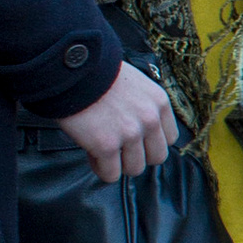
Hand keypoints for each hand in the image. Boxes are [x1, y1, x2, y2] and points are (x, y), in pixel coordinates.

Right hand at [49, 61, 173, 180]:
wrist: (72, 68)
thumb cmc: (96, 74)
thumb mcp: (134, 84)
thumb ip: (143, 106)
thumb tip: (142, 132)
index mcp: (159, 102)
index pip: (170, 138)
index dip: (150, 142)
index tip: (135, 139)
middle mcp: (150, 119)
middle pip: (157, 157)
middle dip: (137, 155)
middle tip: (118, 147)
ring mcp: (130, 133)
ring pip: (134, 169)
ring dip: (118, 163)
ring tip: (102, 149)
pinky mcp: (106, 145)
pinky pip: (111, 174)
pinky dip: (100, 168)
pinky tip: (91, 153)